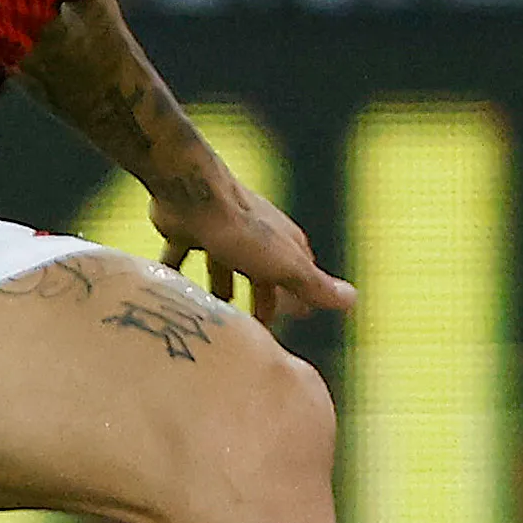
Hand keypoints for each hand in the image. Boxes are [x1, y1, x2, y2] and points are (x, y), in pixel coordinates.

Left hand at [149, 164, 356, 328]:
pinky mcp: (185, 229)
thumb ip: (313, 285)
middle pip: (260, 271)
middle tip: (255, 330)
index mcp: (280, 241)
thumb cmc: (240, 231)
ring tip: (215, 316)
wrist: (190, 192)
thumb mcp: (284, 264)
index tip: (300, 317)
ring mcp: (218, 230)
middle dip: (261, 298)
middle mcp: (252, 234)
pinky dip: (176, 273)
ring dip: (220, 288)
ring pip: (221, 265)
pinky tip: (169, 294)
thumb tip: (353, 300)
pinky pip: (180, 255)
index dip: (301, 294)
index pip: (299, 271)